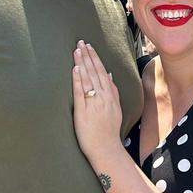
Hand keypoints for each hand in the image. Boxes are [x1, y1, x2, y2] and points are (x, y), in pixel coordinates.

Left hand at [72, 41, 123, 164]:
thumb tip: (108, 74)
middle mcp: (102, 96)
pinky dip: (78, 80)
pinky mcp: (83, 112)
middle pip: (94, 72)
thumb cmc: (109, 130)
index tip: (89, 46)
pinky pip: (80, 93)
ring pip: (87, 79)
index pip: (101, 71)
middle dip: (87, 56)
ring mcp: (93, 103)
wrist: (106, 149)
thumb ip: (113, 90)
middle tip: (80, 43)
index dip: (95, 57)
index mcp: (110, 95)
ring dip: (82, 63)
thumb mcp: (116, 107)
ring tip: (76, 51)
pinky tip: (75, 69)